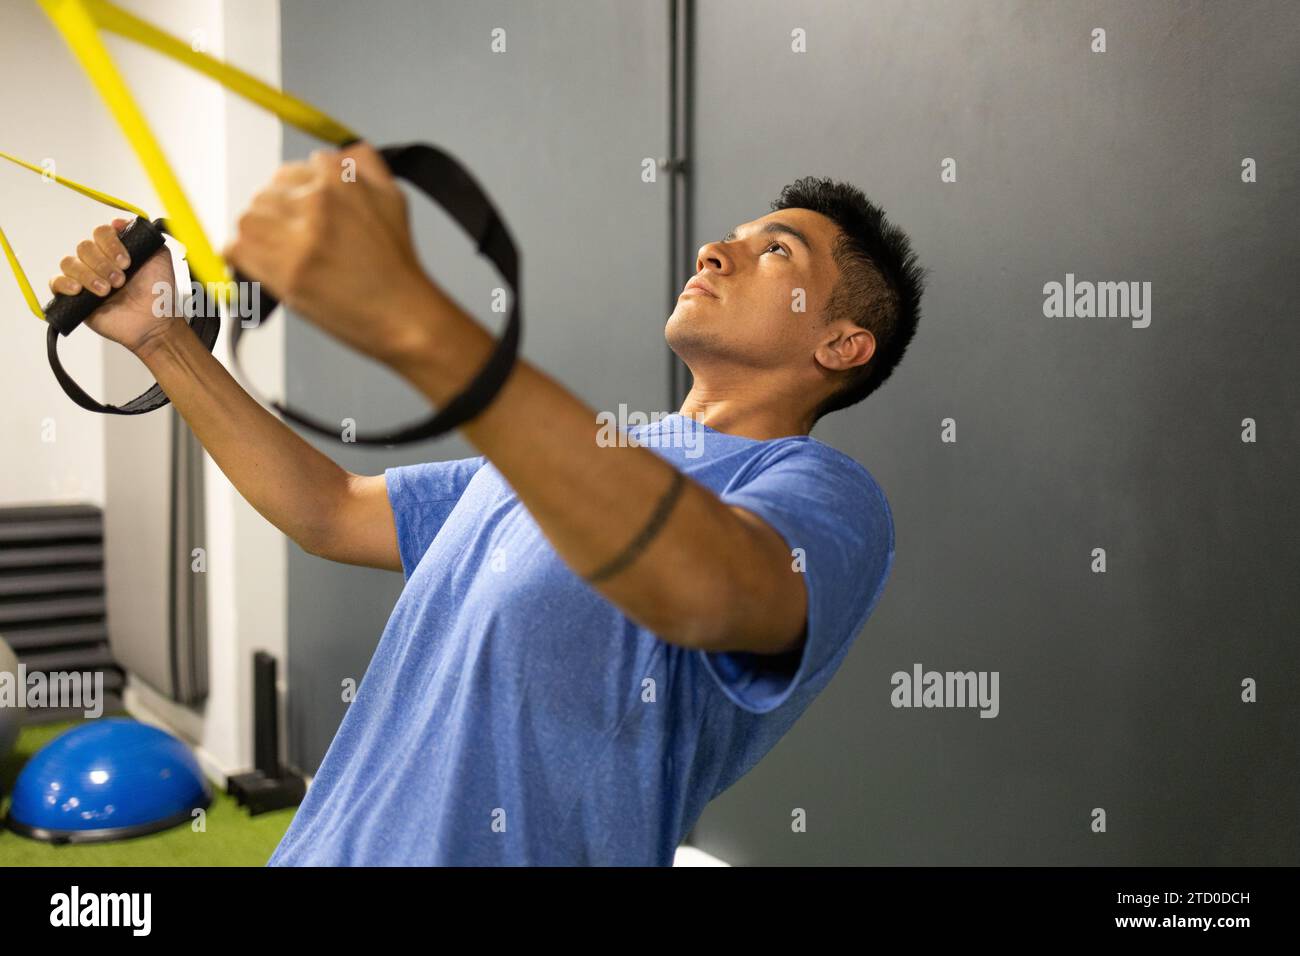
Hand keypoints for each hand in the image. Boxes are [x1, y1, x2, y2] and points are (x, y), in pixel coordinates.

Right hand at [48, 219, 179, 354]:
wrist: (153, 322)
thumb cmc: (158, 293)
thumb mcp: (160, 258)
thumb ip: (145, 236)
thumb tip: (121, 222)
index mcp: (114, 250)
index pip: (101, 233)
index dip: (111, 244)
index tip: (126, 261)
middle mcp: (98, 261)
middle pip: (84, 247)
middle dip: (103, 264)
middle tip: (120, 280)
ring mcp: (84, 278)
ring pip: (69, 263)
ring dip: (89, 275)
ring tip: (107, 290)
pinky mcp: (73, 296)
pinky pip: (55, 282)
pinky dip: (65, 283)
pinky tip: (79, 290)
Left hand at [222, 142, 440, 367]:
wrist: (403, 315)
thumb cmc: (397, 265)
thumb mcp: (392, 197)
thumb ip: (364, 164)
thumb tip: (340, 150)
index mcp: (340, 176)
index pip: (290, 171)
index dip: (295, 198)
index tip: (305, 219)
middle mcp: (317, 200)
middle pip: (265, 194)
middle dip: (277, 218)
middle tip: (297, 243)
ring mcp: (299, 236)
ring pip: (248, 219)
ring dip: (259, 237)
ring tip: (282, 255)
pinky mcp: (285, 270)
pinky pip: (236, 249)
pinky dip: (244, 260)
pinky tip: (266, 268)